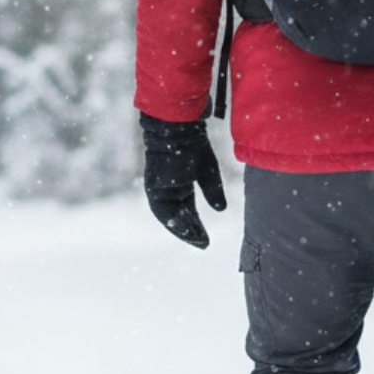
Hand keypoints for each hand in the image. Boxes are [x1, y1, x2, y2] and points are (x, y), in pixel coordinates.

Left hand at [140, 112, 226, 248]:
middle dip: (190, 232)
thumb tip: (221, 210)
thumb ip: (213, 192)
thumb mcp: (209, 172)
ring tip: (197, 241)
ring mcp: (158, 189)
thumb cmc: (194, 146)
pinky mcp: (153, 187)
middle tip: (203, 245)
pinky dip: (173, 221)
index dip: (195, 225)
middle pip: (177, 217)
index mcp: (179, 184)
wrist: (178, 129)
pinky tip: (186, 229)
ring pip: (168, 217)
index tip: (206, 240)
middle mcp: (167, 189)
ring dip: (182, 230)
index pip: (186, 210)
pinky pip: (162, 210)